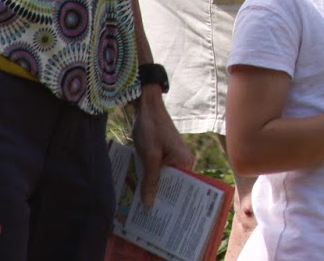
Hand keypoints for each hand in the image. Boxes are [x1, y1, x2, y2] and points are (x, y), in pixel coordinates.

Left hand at [132, 89, 194, 205]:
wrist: (146, 105)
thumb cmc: (150, 128)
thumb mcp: (149, 157)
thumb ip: (150, 180)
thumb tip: (150, 205)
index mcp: (185, 161)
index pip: (180, 187)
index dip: (170, 202)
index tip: (159, 217)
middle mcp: (183, 160)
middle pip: (171, 184)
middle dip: (159, 196)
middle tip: (146, 213)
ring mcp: (174, 156)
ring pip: (162, 177)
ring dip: (151, 186)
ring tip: (139, 203)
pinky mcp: (164, 153)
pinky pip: (158, 170)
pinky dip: (149, 177)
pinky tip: (138, 186)